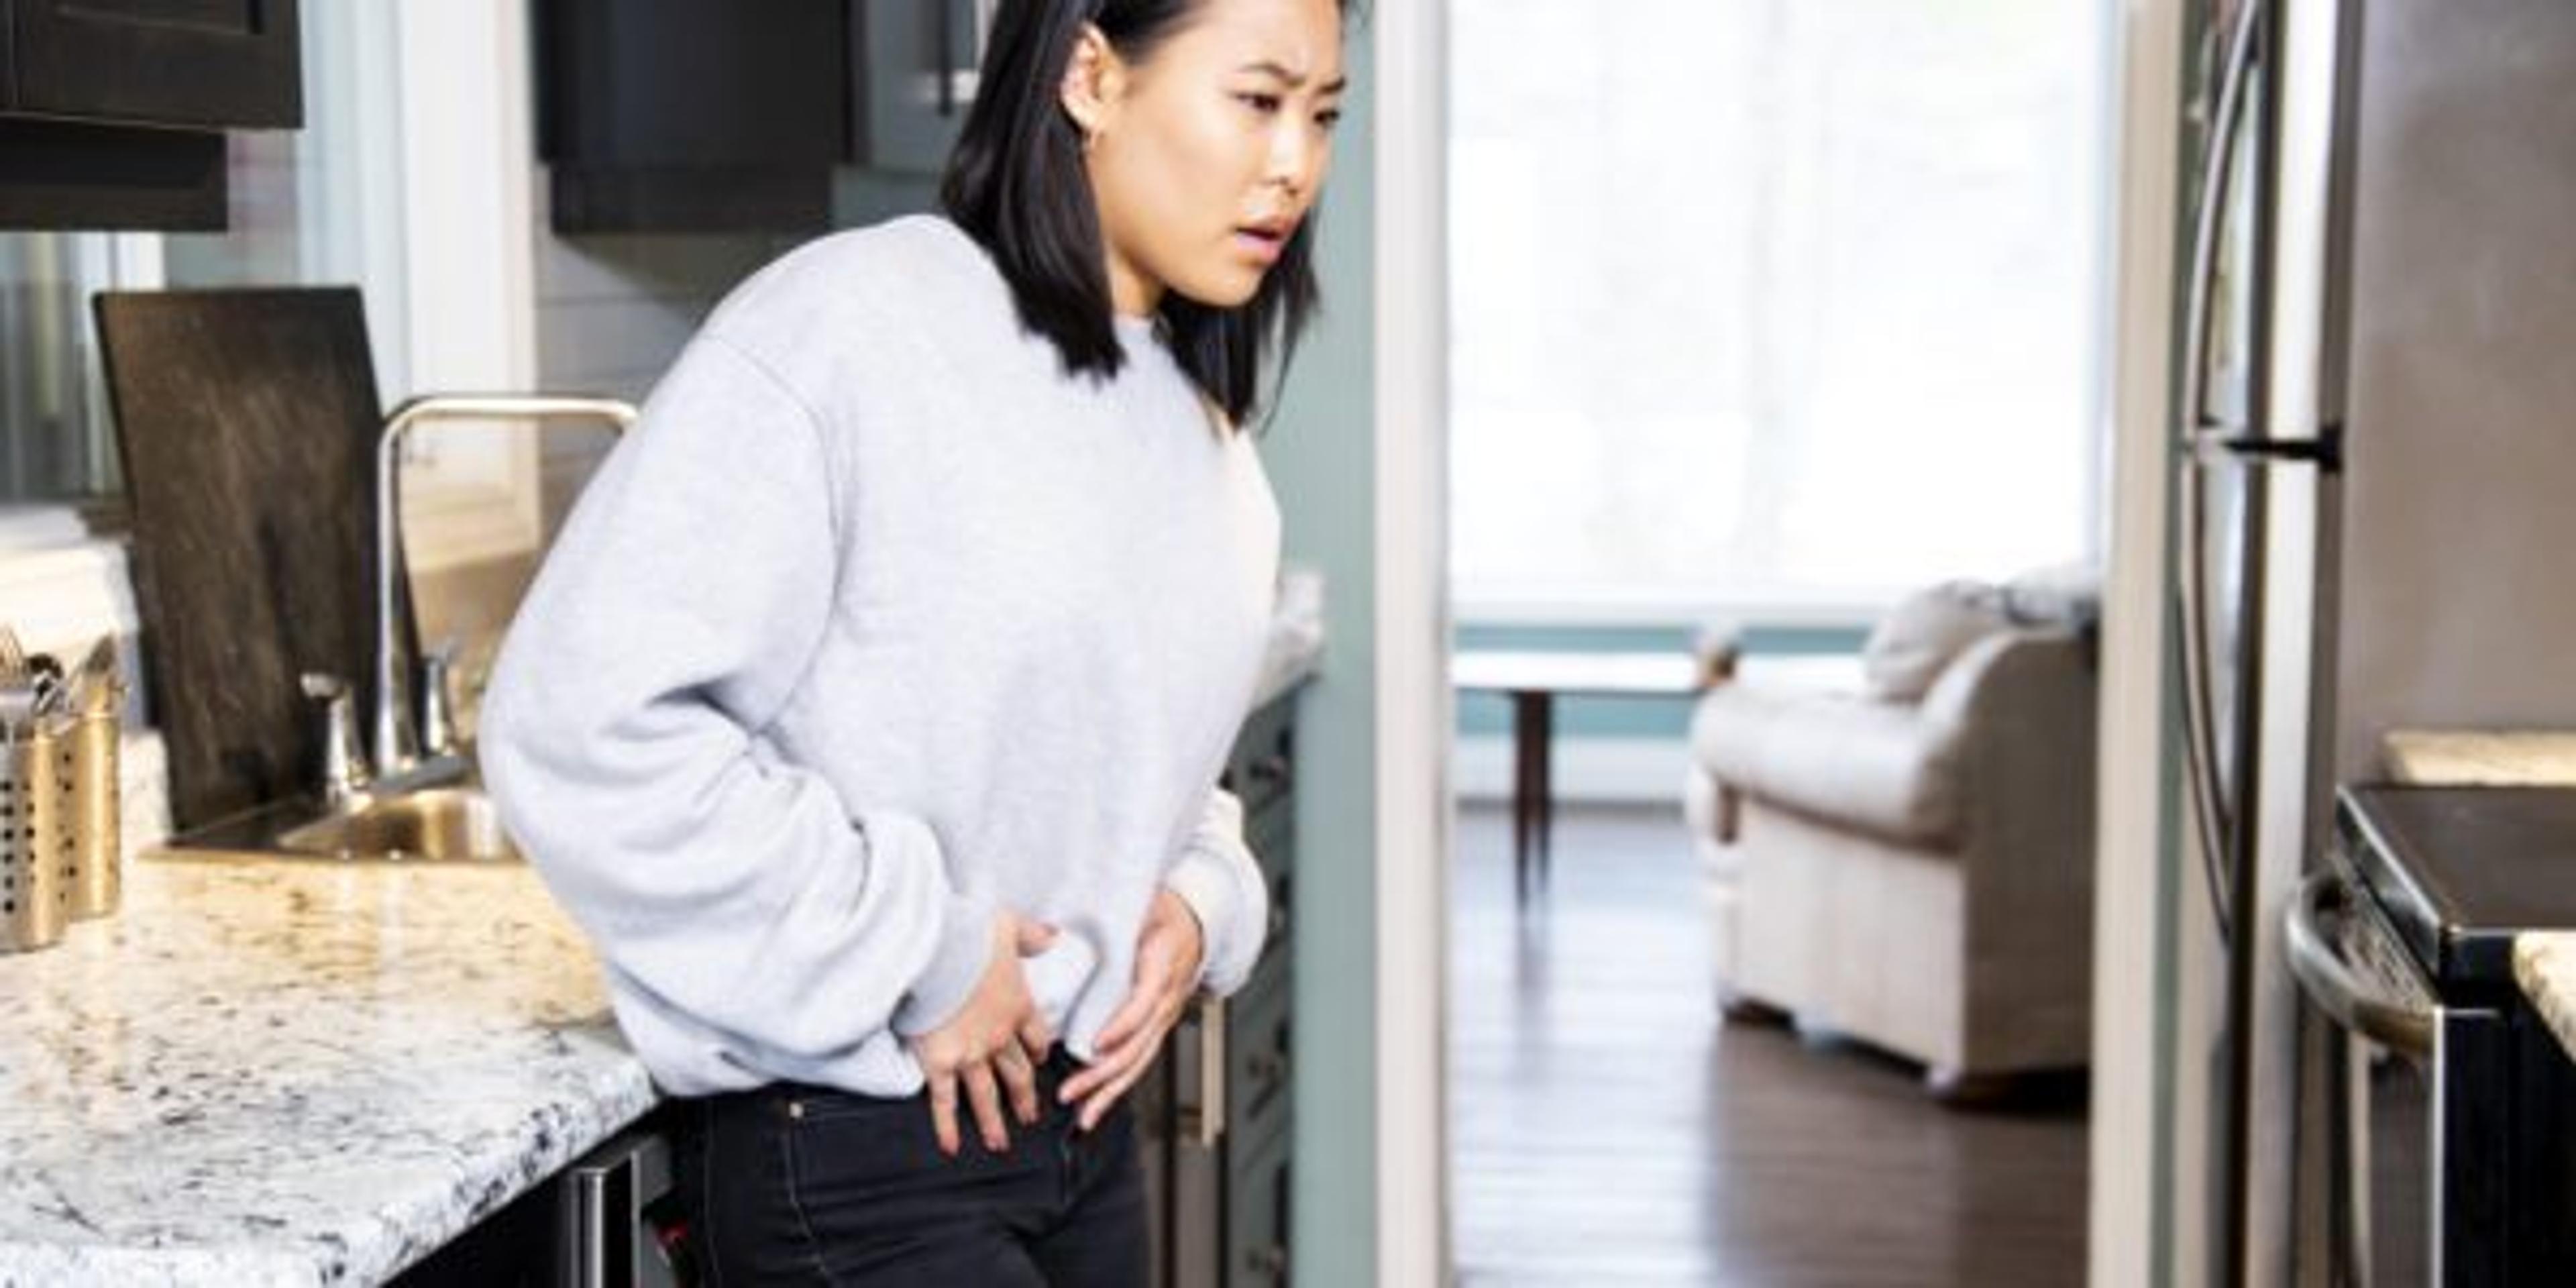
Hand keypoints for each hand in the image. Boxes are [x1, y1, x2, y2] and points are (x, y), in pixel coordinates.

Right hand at [906, 911, 1058, 1156]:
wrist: (936, 950)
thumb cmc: (970, 934)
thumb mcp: (1010, 927)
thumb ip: (1033, 935)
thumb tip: (1053, 934)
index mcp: (1017, 1005)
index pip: (1034, 1036)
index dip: (1038, 1051)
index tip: (1039, 1063)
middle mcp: (999, 1036)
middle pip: (1017, 1073)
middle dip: (1023, 1097)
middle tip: (1029, 1118)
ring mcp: (970, 1054)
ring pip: (987, 1095)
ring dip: (994, 1122)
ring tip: (1000, 1144)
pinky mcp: (940, 1063)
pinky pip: (945, 1102)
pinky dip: (947, 1126)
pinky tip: (952, 1147)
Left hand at [1060, 888, 1204, 1130]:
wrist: (1198, 922)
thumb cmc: (1165, 911)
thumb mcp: (1144, 904)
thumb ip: (1113, 912)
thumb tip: (1062, 920)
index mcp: (1163, 966)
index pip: (1146, 1002)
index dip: (1123, 1025)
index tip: (1098, 1042)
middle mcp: (1167, 1000)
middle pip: (1139, 1045)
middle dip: (1104, 1072)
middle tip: (1072, 1088)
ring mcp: (1163, 1018)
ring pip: (1138, 1062)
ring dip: (1108, 1090)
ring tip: (1082, 1113)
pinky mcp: (1154, 1029)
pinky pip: (1137, 1062)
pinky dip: (1115, 1088)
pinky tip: (1094, 1108)